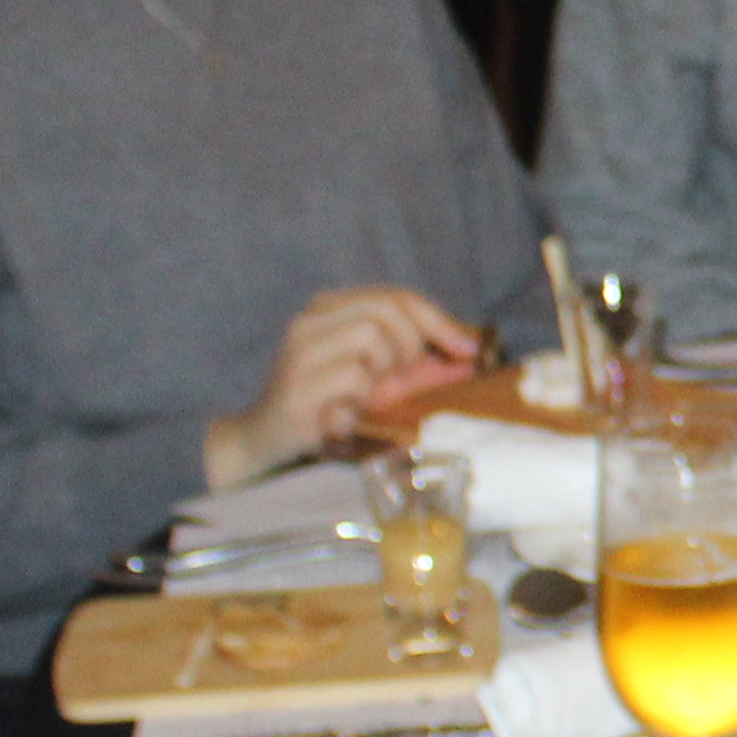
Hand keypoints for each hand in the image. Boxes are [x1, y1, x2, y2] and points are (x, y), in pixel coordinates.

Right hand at [204, 288, 477, 489]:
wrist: (265, 440)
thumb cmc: (329, 406)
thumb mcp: (378, 379)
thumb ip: (419, 365)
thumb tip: (471, 357)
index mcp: (330, 309)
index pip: (396, 296)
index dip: (439, 320)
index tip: (468, 349)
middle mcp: (310, 320)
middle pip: (388, 310)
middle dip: (411, 344)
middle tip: (401, 376)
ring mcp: (300, 351)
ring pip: (371, 336)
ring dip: (383, 372)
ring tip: (366, 394)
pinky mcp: (297, 385)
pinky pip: (354, 377)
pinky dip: (362, 399)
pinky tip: (347, 413)